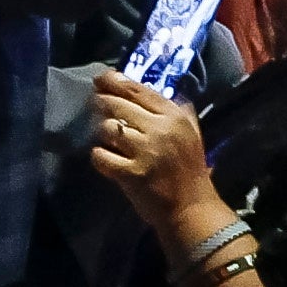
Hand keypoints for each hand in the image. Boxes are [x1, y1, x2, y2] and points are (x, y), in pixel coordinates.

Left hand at [86, 69, 220, 240]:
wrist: (191, 207)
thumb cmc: (190, 169)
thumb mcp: (191, 132)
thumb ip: (176, 109)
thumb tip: (150, 91)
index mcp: (174, 116)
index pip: (138, 90)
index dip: (114, 81)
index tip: (100, 78)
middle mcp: (159, 129)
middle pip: (117, 105)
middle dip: (101, 102)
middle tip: (95, 104)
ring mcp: (144, 151)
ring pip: (106, 128)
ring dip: (102, 133)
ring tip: (108, 139)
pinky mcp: (130, 173)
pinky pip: (100, 156)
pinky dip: (99, 156)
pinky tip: (106, 159)